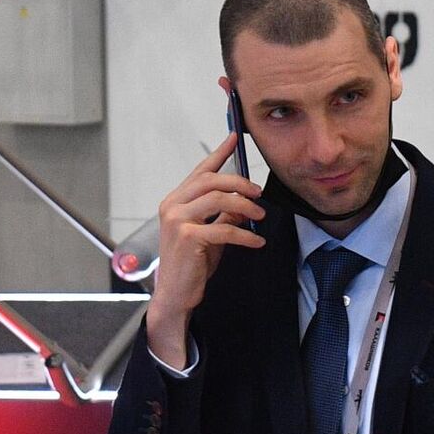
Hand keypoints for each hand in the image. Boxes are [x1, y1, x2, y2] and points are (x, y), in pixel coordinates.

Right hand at [144, 131, 265, 366]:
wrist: (175, 295)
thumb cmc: (190, 264)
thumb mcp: (208, 233)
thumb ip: (220, 214)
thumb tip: (243, 201)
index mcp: (175, 200)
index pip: (199, 170)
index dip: (219, 153)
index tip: (234, 138)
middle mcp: (172, 205)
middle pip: (210, 180)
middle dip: (239, 182)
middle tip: (258, 193)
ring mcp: (177, 220)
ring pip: (217, 199)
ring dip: (245, 206)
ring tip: (260, 216)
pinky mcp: (188, 237)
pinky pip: (224, 228)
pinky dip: (245, 234)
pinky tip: (256, 242)